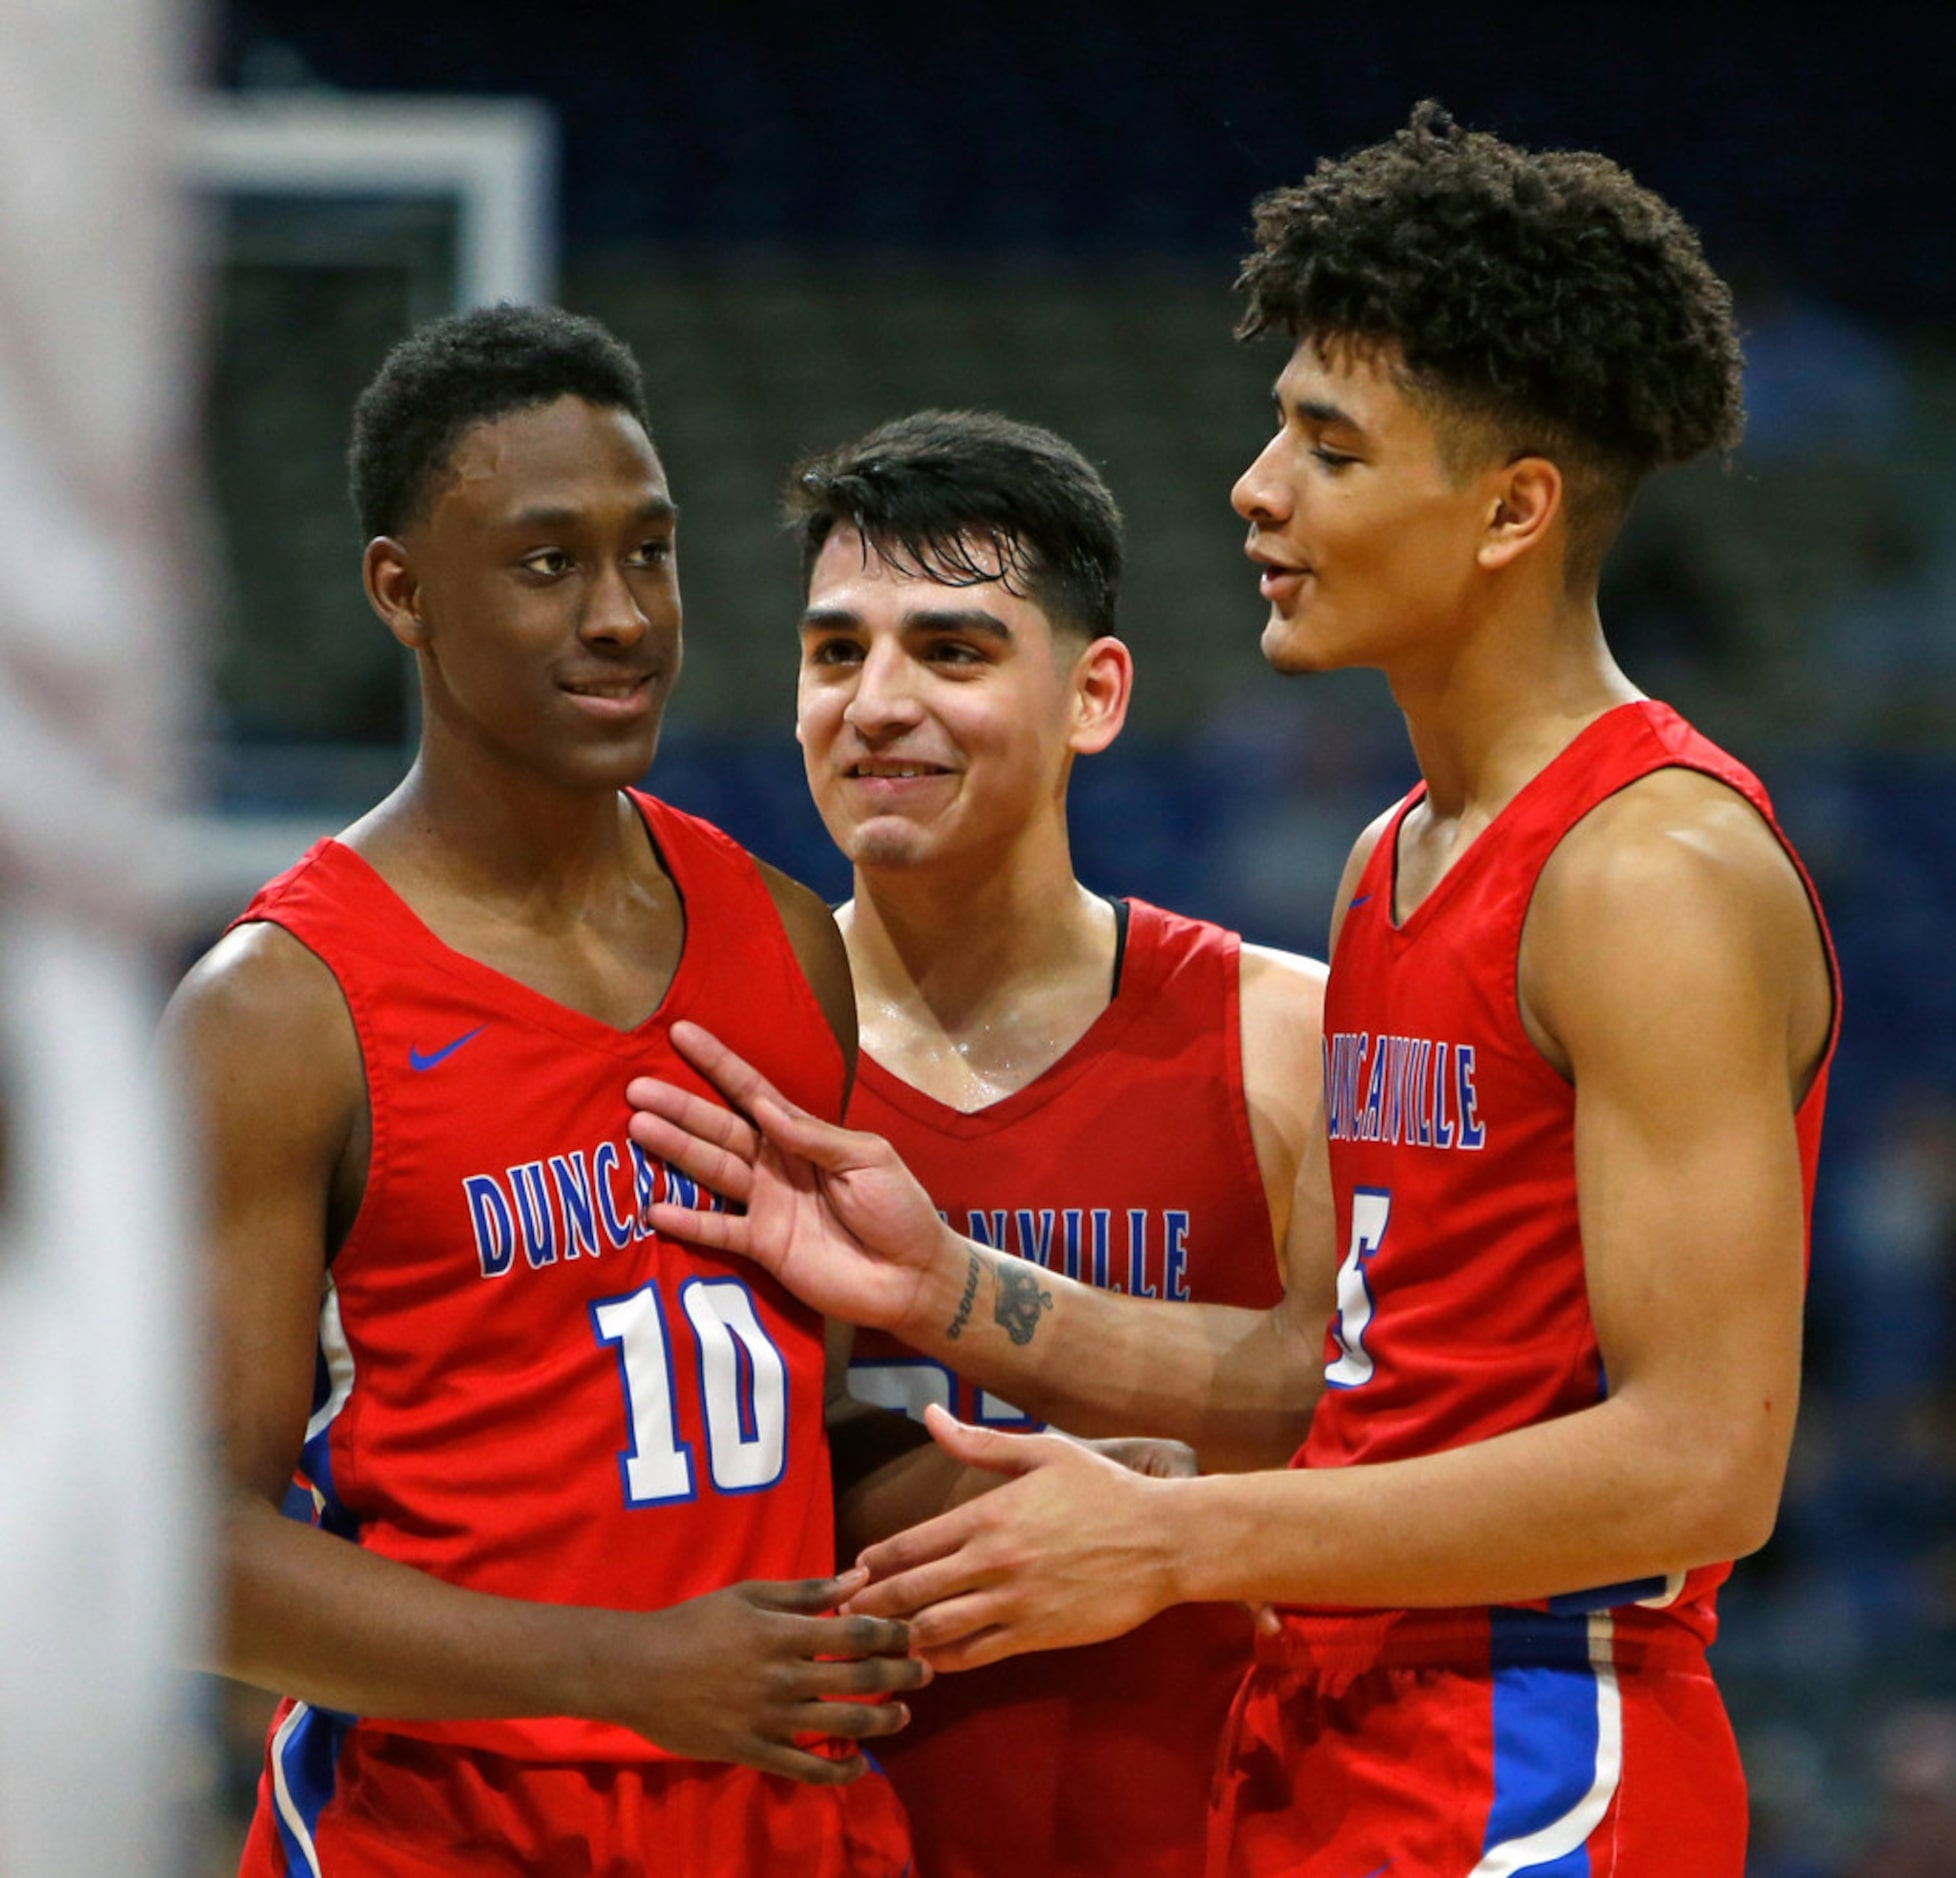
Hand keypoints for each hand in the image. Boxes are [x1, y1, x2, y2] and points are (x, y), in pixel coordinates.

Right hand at [597, 1570, 927, 1783]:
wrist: (638, 1670)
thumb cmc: (695, 1623)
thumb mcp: (749, 1594)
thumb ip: (807, 1591)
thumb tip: (859, 1578)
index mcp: (781, 1633)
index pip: (853, 1634)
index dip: (890, 1634)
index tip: (912, 1633)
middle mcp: (782, 1678)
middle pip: (857, 1680)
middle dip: (899, 1676)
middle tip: (926, 1672)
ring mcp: (768, 1719)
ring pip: (840, 1726)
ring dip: (881, 1721)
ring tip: (903, 1715)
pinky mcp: (752, 1752)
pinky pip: (805, 1770)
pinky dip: (839, 1772)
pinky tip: (861, 1765)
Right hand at [626, 1022, 958, 1334]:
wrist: (912, 1278)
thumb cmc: (899, 1209)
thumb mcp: (868, 1159)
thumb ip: (814, 1136)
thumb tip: (763, 1105)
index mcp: (803, 1135)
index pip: (754, 1092)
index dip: (718, 1064)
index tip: (682, 1035)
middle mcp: (776, 1164)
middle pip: (721, 1129)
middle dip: (681, 1108)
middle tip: (637, 1089)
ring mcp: (766, 1206)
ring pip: (712, 1171)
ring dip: (675, 1150)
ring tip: (638, 1127)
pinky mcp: (763, 1247)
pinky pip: (718, 1231)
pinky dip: (687, 1222)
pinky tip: (654, 1209)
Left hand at [843, 1405, 1178, 1671]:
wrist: (1163, 1541)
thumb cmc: (1104, 1490)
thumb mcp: (1045, 1452)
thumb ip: (980, 1442)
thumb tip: (931, 1414)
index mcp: (989, 1514)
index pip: (910, 1544)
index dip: (873, 1562)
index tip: (854, 1571)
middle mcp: (993, 1561)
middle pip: (910, 1592)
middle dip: (870, 1605)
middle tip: (844, 1613)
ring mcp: (1014, 1603)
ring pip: (935, 1631)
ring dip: (897, 1637)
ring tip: (874, 1641)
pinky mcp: (1036, 1636)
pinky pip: (975, 1655)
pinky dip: (942, 1660)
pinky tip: (925, 1660)